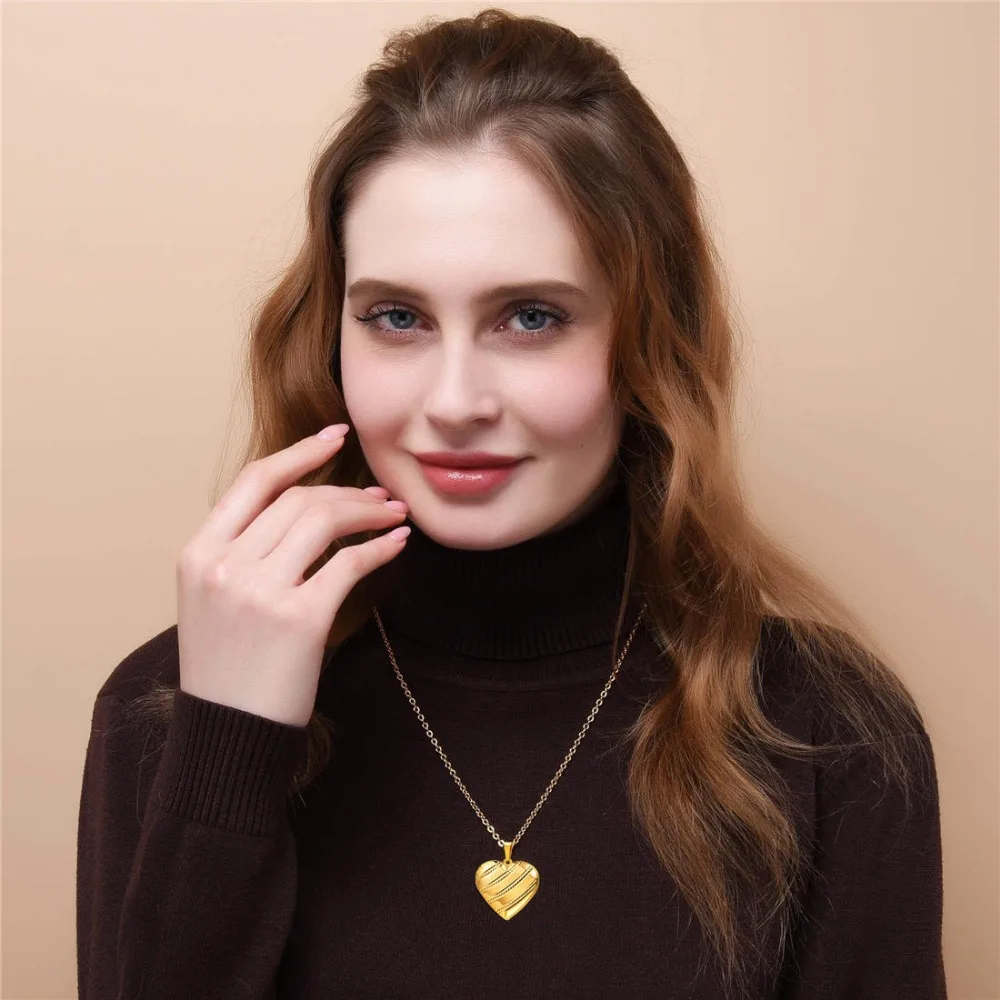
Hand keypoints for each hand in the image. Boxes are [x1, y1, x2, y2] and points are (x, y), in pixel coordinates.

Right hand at [175, 424, 408, 725]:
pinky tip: (396, 545)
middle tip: (382, 498)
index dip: (299, 453)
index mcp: (197, 554)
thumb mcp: (212, 600)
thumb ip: (243, 551)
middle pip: (298, 499)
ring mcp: (258, 591)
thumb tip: (304, 508)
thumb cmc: (228, 669)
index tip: (335, 437)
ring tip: (394, 516)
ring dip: (368, 513)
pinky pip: (349, 563)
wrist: (227, 734)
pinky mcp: (299, 619)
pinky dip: (379, 549)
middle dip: (348, 492)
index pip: (254, 482)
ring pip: (324, 521)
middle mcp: (222, 565)